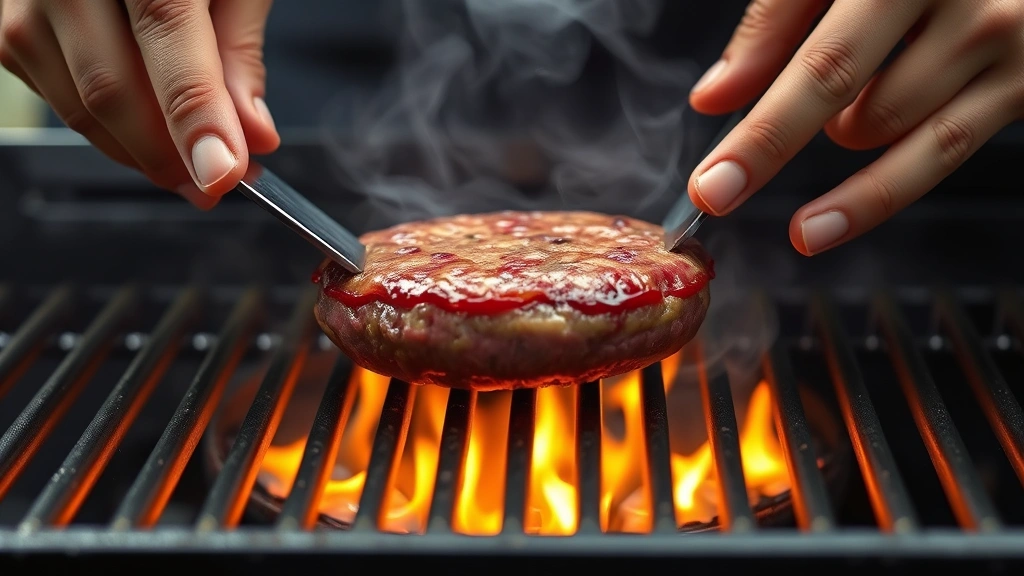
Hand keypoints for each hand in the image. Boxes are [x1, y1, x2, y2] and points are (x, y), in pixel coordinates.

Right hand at [0, 0, 280, 208]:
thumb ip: (238, 51)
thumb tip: (252, 132)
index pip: (166, 37)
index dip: (195, 118)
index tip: (222, 174)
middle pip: (110, 86)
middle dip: (170, 154)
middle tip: (217, 182)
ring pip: (76, 103)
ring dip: (138, 151)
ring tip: (189, 163)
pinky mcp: (3, 18)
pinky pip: (52, 93)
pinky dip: (104, 126)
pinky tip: (144, 130)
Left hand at [687, 0, 1023, 254]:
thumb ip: (777, 23)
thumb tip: (713, 98)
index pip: (816, 54)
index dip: (759, 125)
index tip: (710, 180)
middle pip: (842, 88)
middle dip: (768, 145)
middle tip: (717, 193)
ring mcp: (1001, 37)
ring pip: (887, 124)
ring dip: (845, 130)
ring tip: (852, 96)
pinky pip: (942, 151)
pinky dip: (876, 190)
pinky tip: (828, 218)